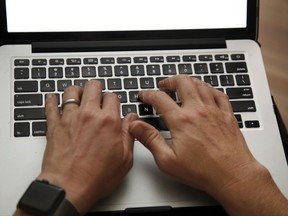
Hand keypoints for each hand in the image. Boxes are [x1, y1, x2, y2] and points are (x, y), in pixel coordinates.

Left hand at [38, 80, 136, 214]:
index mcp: (109, 121)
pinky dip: (51, 99)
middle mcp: (89, 115)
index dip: (113, 98)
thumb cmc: (96, 177)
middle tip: (96, 93)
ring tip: (78, 95)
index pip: (112, 96)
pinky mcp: (54, 125)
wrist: (69, 188)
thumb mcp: (125, 159)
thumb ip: (130, 134)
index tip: (112, 103)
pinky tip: (53, 98)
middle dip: (96, 87)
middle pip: (92, 86)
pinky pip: (50, 105)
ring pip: (71, 91)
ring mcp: (70, 118)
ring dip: (76, 91)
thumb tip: (132, 119)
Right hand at [129, 75, 287, 214]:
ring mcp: (214, 111)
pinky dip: (209, 88)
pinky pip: (218, 93)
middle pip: (182, 82)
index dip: (148, 94)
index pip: (159, 98)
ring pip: (200, 84)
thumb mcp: (168, 160)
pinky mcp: (227, 115)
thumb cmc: (203, 171)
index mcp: (181, 121)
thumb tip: (135, 125)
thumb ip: (150, 139)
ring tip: (182, 84)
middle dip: (169, 81)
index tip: (144, 95)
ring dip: (188, 81)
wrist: (233, 175)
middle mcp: (198, 110)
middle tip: (164, 85)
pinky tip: (206, 91)